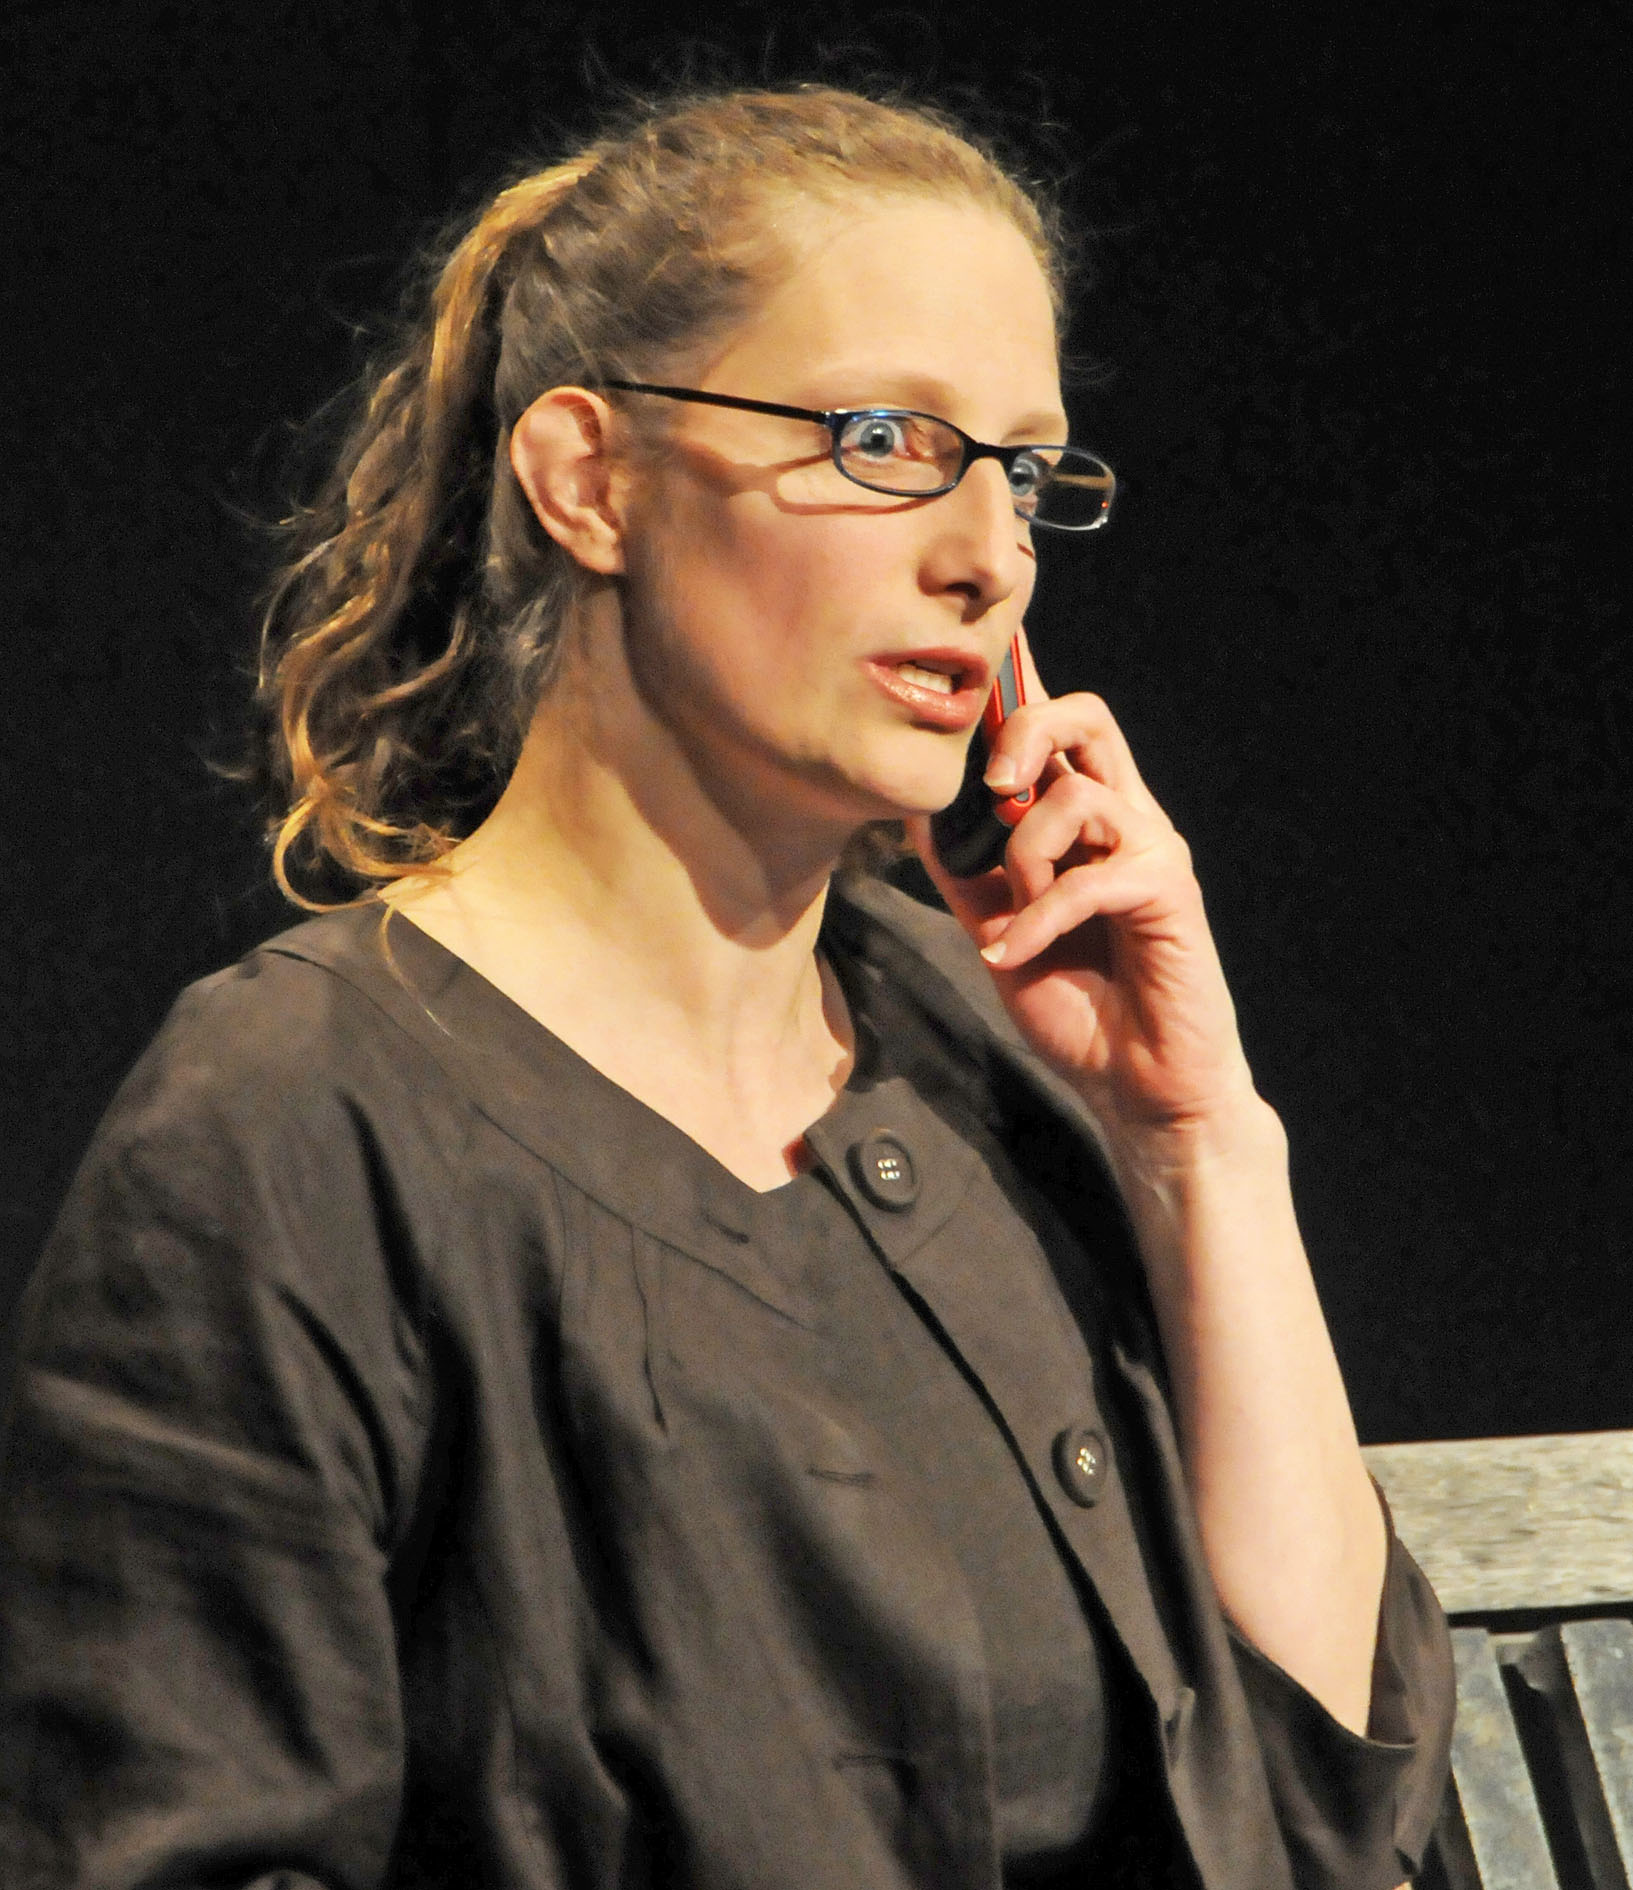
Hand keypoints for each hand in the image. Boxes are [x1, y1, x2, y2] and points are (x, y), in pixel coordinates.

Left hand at [906, 636, 1257, 1138]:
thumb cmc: (1076, 1002)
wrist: (1137, 1085)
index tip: (985, 638)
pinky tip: (1011, 955)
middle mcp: (1124, 817)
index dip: (1023, 677)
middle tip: (991, 781)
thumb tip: (916, 807)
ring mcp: (1151, 848)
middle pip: (1087, 715)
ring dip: (1023, 856)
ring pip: (1076, 795)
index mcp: (1083, 817)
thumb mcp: (995, 925)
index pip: (1057, 726)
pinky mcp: (1169, 890)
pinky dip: (1035, 920)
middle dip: (1025, 728)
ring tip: (1013, 914)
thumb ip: (964, 867)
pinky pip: (1088, 879)